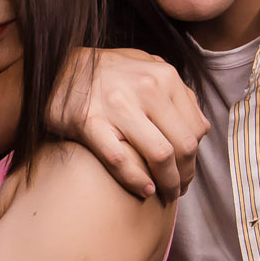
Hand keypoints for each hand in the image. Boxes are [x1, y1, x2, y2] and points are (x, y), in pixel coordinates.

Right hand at [47, 48, 208, 201]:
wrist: (57, 66)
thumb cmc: (107, 72)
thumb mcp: (146, 68)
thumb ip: (176, 91)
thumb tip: (202, 125)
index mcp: (164, 76)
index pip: (196, 128)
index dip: (196, 157)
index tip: (186, 172)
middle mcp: (146, 87)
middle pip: (183, 145)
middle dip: (185, 175)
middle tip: (178, 189)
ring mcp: (117, 104)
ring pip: (160, 155)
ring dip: (168, 183)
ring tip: (165, 195)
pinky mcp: (89, 122)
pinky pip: (121, 160)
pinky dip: (137, 180)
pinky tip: (144, 190)